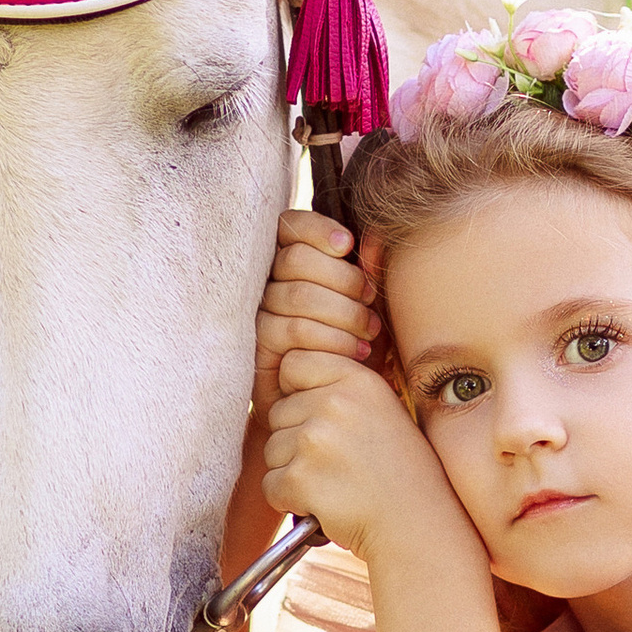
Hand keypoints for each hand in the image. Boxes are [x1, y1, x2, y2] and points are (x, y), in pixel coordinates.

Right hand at [252, 208, 375, 415]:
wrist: (335, 404)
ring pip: (297, 294)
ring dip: (344, 313)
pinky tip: (356, 354)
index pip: (288, 227)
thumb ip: (368, 273)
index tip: (347, 246)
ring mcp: (257, 315)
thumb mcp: (369, 309)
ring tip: (371, 333)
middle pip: (294, 258)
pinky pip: (292, 330)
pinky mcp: (256, 348)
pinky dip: (332, 339)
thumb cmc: (354, 349)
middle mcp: (265, 285)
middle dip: (343, 278)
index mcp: (289, 264)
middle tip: (371, 300)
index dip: (317, 229)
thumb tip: (374, 238)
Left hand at [262, 345, 450, 557]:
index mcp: (357, 379)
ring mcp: (316, 439)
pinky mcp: (300, 477)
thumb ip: (339, 389)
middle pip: (278, 412)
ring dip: (293, 473)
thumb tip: (286, 376)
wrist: (415, 524)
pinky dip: (290, 501)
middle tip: (337, 462)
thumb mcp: (381, 411)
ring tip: (335, 484)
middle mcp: (335, 402)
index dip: (298, 393)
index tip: (321, 419)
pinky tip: (325, 504)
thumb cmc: (399, 472)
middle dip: (296, 440)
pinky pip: (271, 486)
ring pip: (272, 450)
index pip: (293, 364)